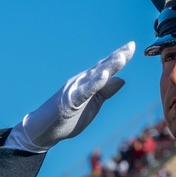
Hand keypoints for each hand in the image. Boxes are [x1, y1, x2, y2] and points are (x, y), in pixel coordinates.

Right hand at [4, 41, 135, 151]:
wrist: (44, 130)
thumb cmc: (68, 117)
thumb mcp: (93, 105)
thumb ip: (105, 92)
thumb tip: (122, 80)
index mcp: (89, 83)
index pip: (106, 68)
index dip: (118, 58)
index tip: (131, 46)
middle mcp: (82, 81)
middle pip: (102, 68)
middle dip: (116, 58)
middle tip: (131, 46)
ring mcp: (75, 90)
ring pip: (94, 76)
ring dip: (108, 66)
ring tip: (121, 57)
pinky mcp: (69, 101)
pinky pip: (84, 91)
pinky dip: (94, 83)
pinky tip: (104, 76)